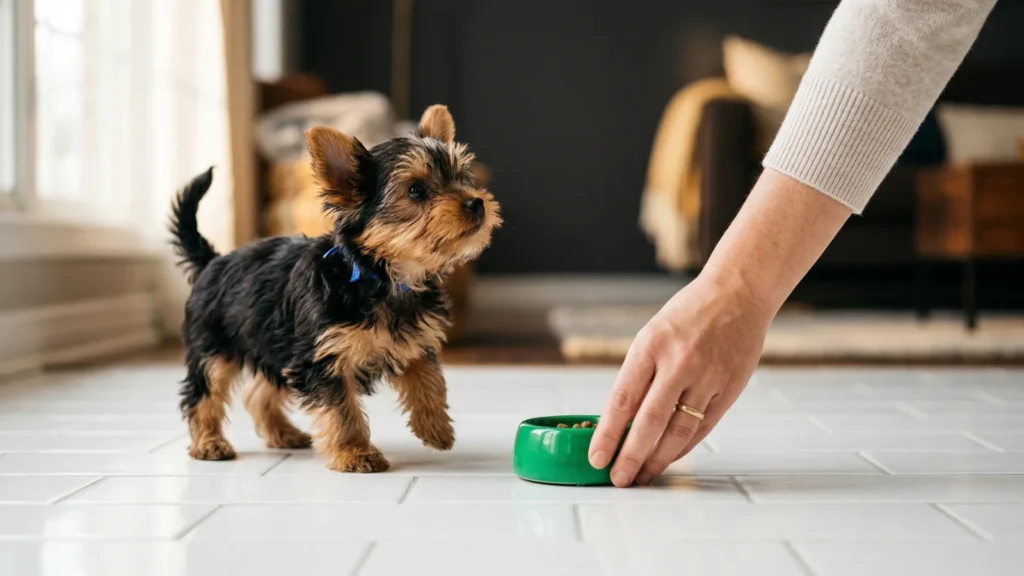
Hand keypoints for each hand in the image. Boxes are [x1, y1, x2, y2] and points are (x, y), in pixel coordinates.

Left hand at [588, 269, 773, 486]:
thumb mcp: (652, 335)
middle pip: (650, 422)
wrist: (737, 294)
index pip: (623, 399)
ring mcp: (707, 378)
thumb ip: (639, 375)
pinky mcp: (729, 389)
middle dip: (631, 456)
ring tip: (643, 475)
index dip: (608, 434)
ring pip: (679, 432)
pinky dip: (684, 448)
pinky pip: (703, 428)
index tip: (597, 458)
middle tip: (618, 479)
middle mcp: (679, 363)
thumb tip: (619, 421)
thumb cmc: (688, 314)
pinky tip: (669, 459)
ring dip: (658, 460)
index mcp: (651, 346)